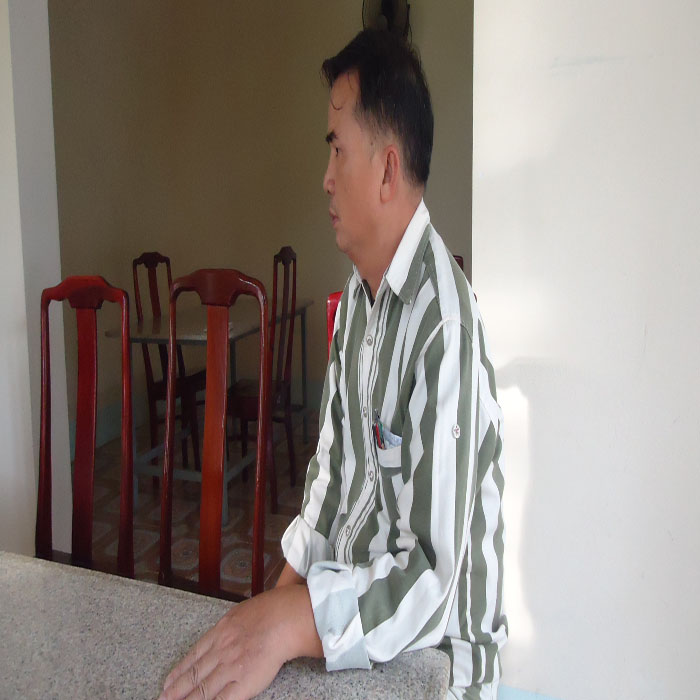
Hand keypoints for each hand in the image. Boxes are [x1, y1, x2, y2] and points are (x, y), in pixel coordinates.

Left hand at [158, 584, 321, 699]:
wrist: (285, 619)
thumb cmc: (269, 612)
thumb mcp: (240, 613)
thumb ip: (228, 627)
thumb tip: (221, 633)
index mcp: (220, 634)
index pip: (194, 657)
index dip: (178, 672)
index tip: (167, 683)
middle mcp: (221, 651)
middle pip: (194, 675)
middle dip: (176, 690)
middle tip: (163, 699)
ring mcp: (231, 668)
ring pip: (203, 690)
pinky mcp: (244, 683)